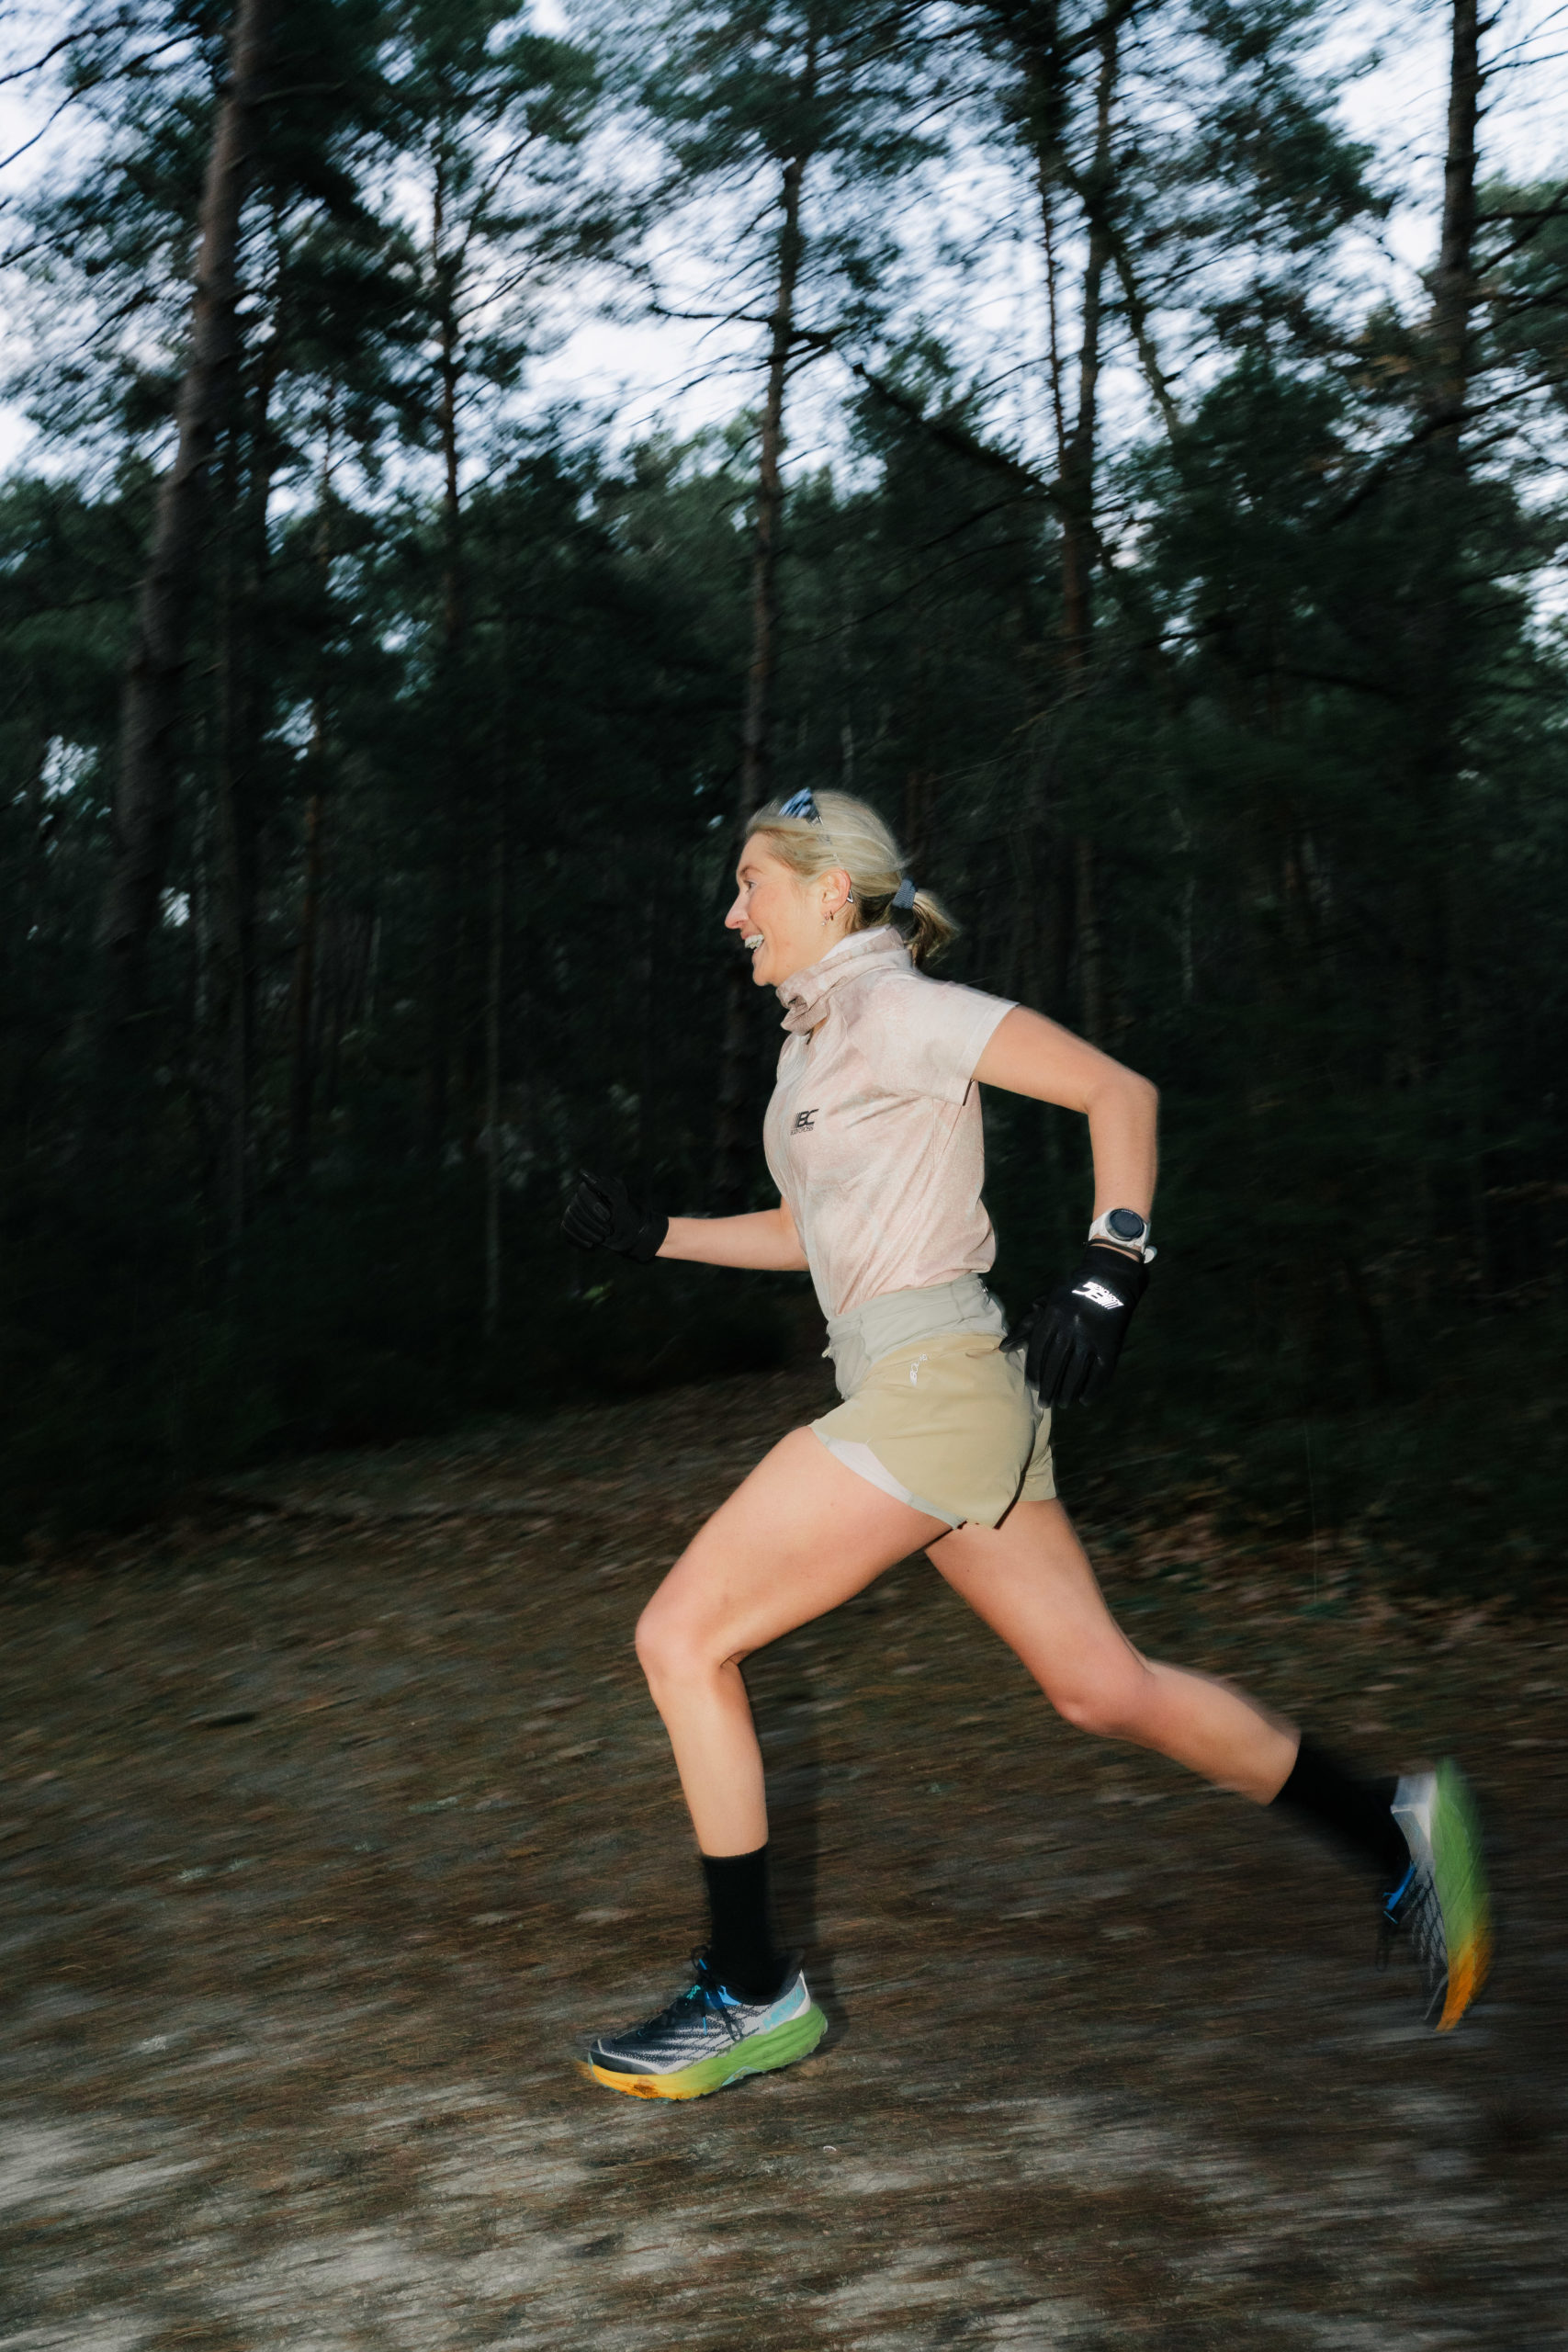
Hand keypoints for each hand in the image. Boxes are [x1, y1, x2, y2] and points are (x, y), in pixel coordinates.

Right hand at [560, 1170, 668, 1263]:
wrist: (631, 1236)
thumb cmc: (628, 1215)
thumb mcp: (619, 1200)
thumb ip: (603, 1186)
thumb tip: (582, 1172)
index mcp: (593, 1187)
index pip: (582, 1192)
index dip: (593, 1205)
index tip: (608, 1217)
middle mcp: (581, 1197)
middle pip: (575, 1207)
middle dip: (592, 1222)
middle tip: (609, 1231)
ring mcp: (574, 1211)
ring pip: (570, 1219)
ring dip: (586, 1232)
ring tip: (601, 1239)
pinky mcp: (571, 1225)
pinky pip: (565, 1230)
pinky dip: (577, 1239)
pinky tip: (590, 1245)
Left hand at [1004, 1241, 1147, 1406]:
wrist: (1108, 1282)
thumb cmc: (1071, 1295)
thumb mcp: (1047, 1303)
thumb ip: (1026, 1326)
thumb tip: (1004, 1349)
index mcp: (1053, 1315)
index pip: (1039, 1350)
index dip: (1034, 1370)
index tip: (1033, 1386)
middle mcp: (1071, 1327)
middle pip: (1056, 1364)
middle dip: (1049, 1387)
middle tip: (1045, 1403)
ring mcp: (1091, 1338)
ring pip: (1076, 1372)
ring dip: (1068, 1392)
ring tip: (1061, 1403)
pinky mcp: (1110, 1346)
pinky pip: (1100, 1373)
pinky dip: (1092, 1389)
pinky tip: (1084, 1399)